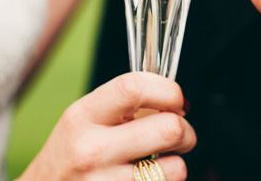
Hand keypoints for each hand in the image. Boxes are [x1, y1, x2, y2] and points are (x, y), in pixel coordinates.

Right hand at [18, 72, 194, 179]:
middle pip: (169, 129)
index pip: (134, 88)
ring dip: (177, 165)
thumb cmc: (74, 152)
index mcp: (83, 115)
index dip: (168, 90)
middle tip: (179, 135)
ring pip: (176, 169)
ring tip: (160, 163)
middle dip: (186, 131)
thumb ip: (126, 105)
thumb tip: (179, 103)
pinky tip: (145, 179)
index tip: (176, 100)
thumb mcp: (86, 119)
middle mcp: (91, 150)